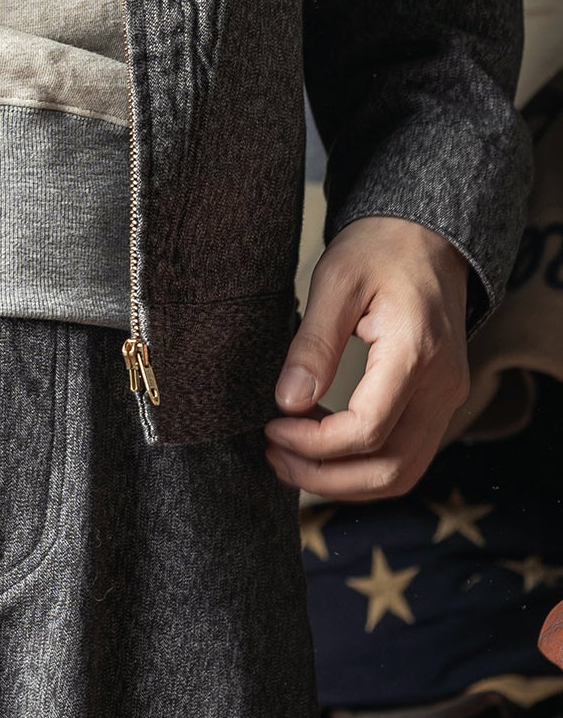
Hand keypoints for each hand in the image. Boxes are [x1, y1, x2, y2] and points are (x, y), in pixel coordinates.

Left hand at [264, 215, 469, 500]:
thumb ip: (313, 343)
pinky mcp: (438, 402)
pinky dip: (362, 466)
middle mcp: (442, 387)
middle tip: (273, 456)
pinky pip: (406, 455)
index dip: (313, 443)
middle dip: (324, 477)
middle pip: (390, 469)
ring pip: (402, 473)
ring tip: (289, 459)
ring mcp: (446, 398)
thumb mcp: (336, 281)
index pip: (367, 429)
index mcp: (416, 354)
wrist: (426, 236)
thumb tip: (287, 401)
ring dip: (343, 481)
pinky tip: (320, 447)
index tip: (271, 426)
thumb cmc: (379, 249)